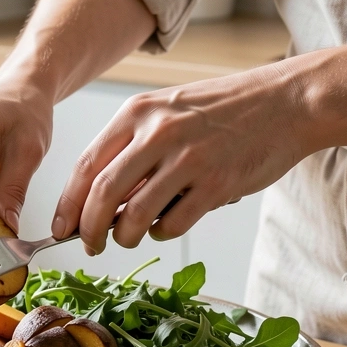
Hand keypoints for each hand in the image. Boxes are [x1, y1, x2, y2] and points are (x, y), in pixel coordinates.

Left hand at [51, 62, 309, 253]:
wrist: (285, 102)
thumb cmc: (224, 109)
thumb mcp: (169, 111)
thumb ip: (134, 148)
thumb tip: (101, 199)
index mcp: (138, 112)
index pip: (87, 164)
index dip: (68, 202)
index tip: (61, 226)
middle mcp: (158, 133)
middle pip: (103, 193)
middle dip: (88, 228)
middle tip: (88, 245)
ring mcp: (188, 159)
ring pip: (135, 215)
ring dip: (125, 236)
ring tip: (128, 237)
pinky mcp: (216, 184)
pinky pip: (174, 223)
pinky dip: (162, 232)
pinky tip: (166, 225)